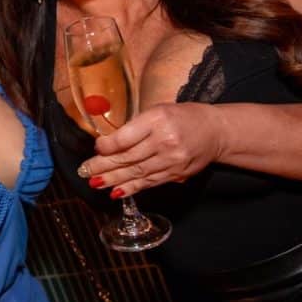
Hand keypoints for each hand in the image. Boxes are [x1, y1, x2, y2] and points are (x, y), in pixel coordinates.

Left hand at [78, 103, 223, 197]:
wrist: (216, 131)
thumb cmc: (183, 117)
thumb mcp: (158, 110)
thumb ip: (136, 126)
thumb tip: (109, 143)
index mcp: (157, 119)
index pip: (125, 137)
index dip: (106, 146)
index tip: (95, 148)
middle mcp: (164, 141)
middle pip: (127, 157)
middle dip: (103, 166)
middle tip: (84, 170)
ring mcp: (171, 160)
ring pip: (136, 172)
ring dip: (113, 179)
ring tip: (95, 182)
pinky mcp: (176, 174)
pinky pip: (149, 182)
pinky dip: (131, 188)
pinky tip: (115, 191)